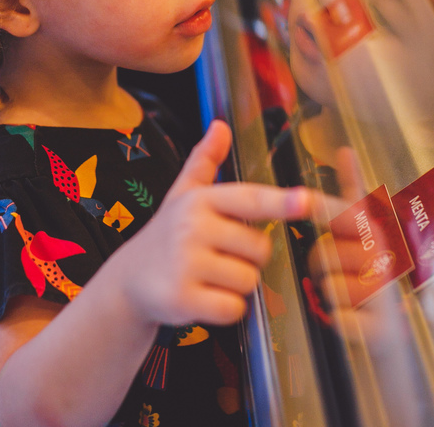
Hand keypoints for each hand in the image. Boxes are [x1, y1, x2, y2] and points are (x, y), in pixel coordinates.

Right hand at [110, 120, 310, 325]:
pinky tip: (202, 298)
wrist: (126, 282)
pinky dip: (225, 309)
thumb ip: (205, 162)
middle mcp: (192, 228)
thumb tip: (220, 125)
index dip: (280, 201)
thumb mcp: (183, 196)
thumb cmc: (166, 237)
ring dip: (236, 286)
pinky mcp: (181, 298)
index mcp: (200, 201)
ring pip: (249, 281)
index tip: (307, 201)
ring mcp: (185, 264)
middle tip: (218, 257)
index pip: (249, 199)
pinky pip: (233, 308)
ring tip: (207, 277)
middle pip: (260, 249)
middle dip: (248, 258)